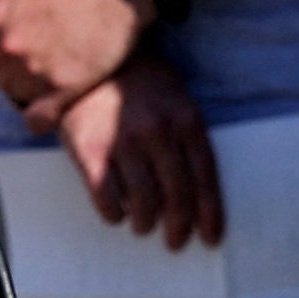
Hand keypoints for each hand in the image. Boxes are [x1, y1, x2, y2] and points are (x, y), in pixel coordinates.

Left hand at [0, 0, 151, 125]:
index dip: (3, 48)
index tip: (24, 43)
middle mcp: (11, 46)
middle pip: (1, 73)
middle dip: (17, 68)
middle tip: (44, 58)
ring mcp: (38, 68)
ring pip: (20, 93)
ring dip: (32, 88)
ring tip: (56, 71)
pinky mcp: (68, 85)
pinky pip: (40, 117)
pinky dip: (41, 117)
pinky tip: (49, 109)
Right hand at [57, 55, 224, 250]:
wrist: (88, 55)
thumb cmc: (140, 81)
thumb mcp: (177, 97)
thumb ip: (189, 136)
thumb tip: (198, 190)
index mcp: (186, 120)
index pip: (205, 178)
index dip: (210, 214)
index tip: (210, 239)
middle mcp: (158, 133)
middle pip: (176, 195)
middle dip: (179, 227)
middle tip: (175, 242)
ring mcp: (122, 141)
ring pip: (142, 201)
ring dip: (144, 222)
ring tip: (142, 226)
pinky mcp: (88, 148)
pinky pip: (105, 196)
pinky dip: (112, 213)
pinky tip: (116, 214)